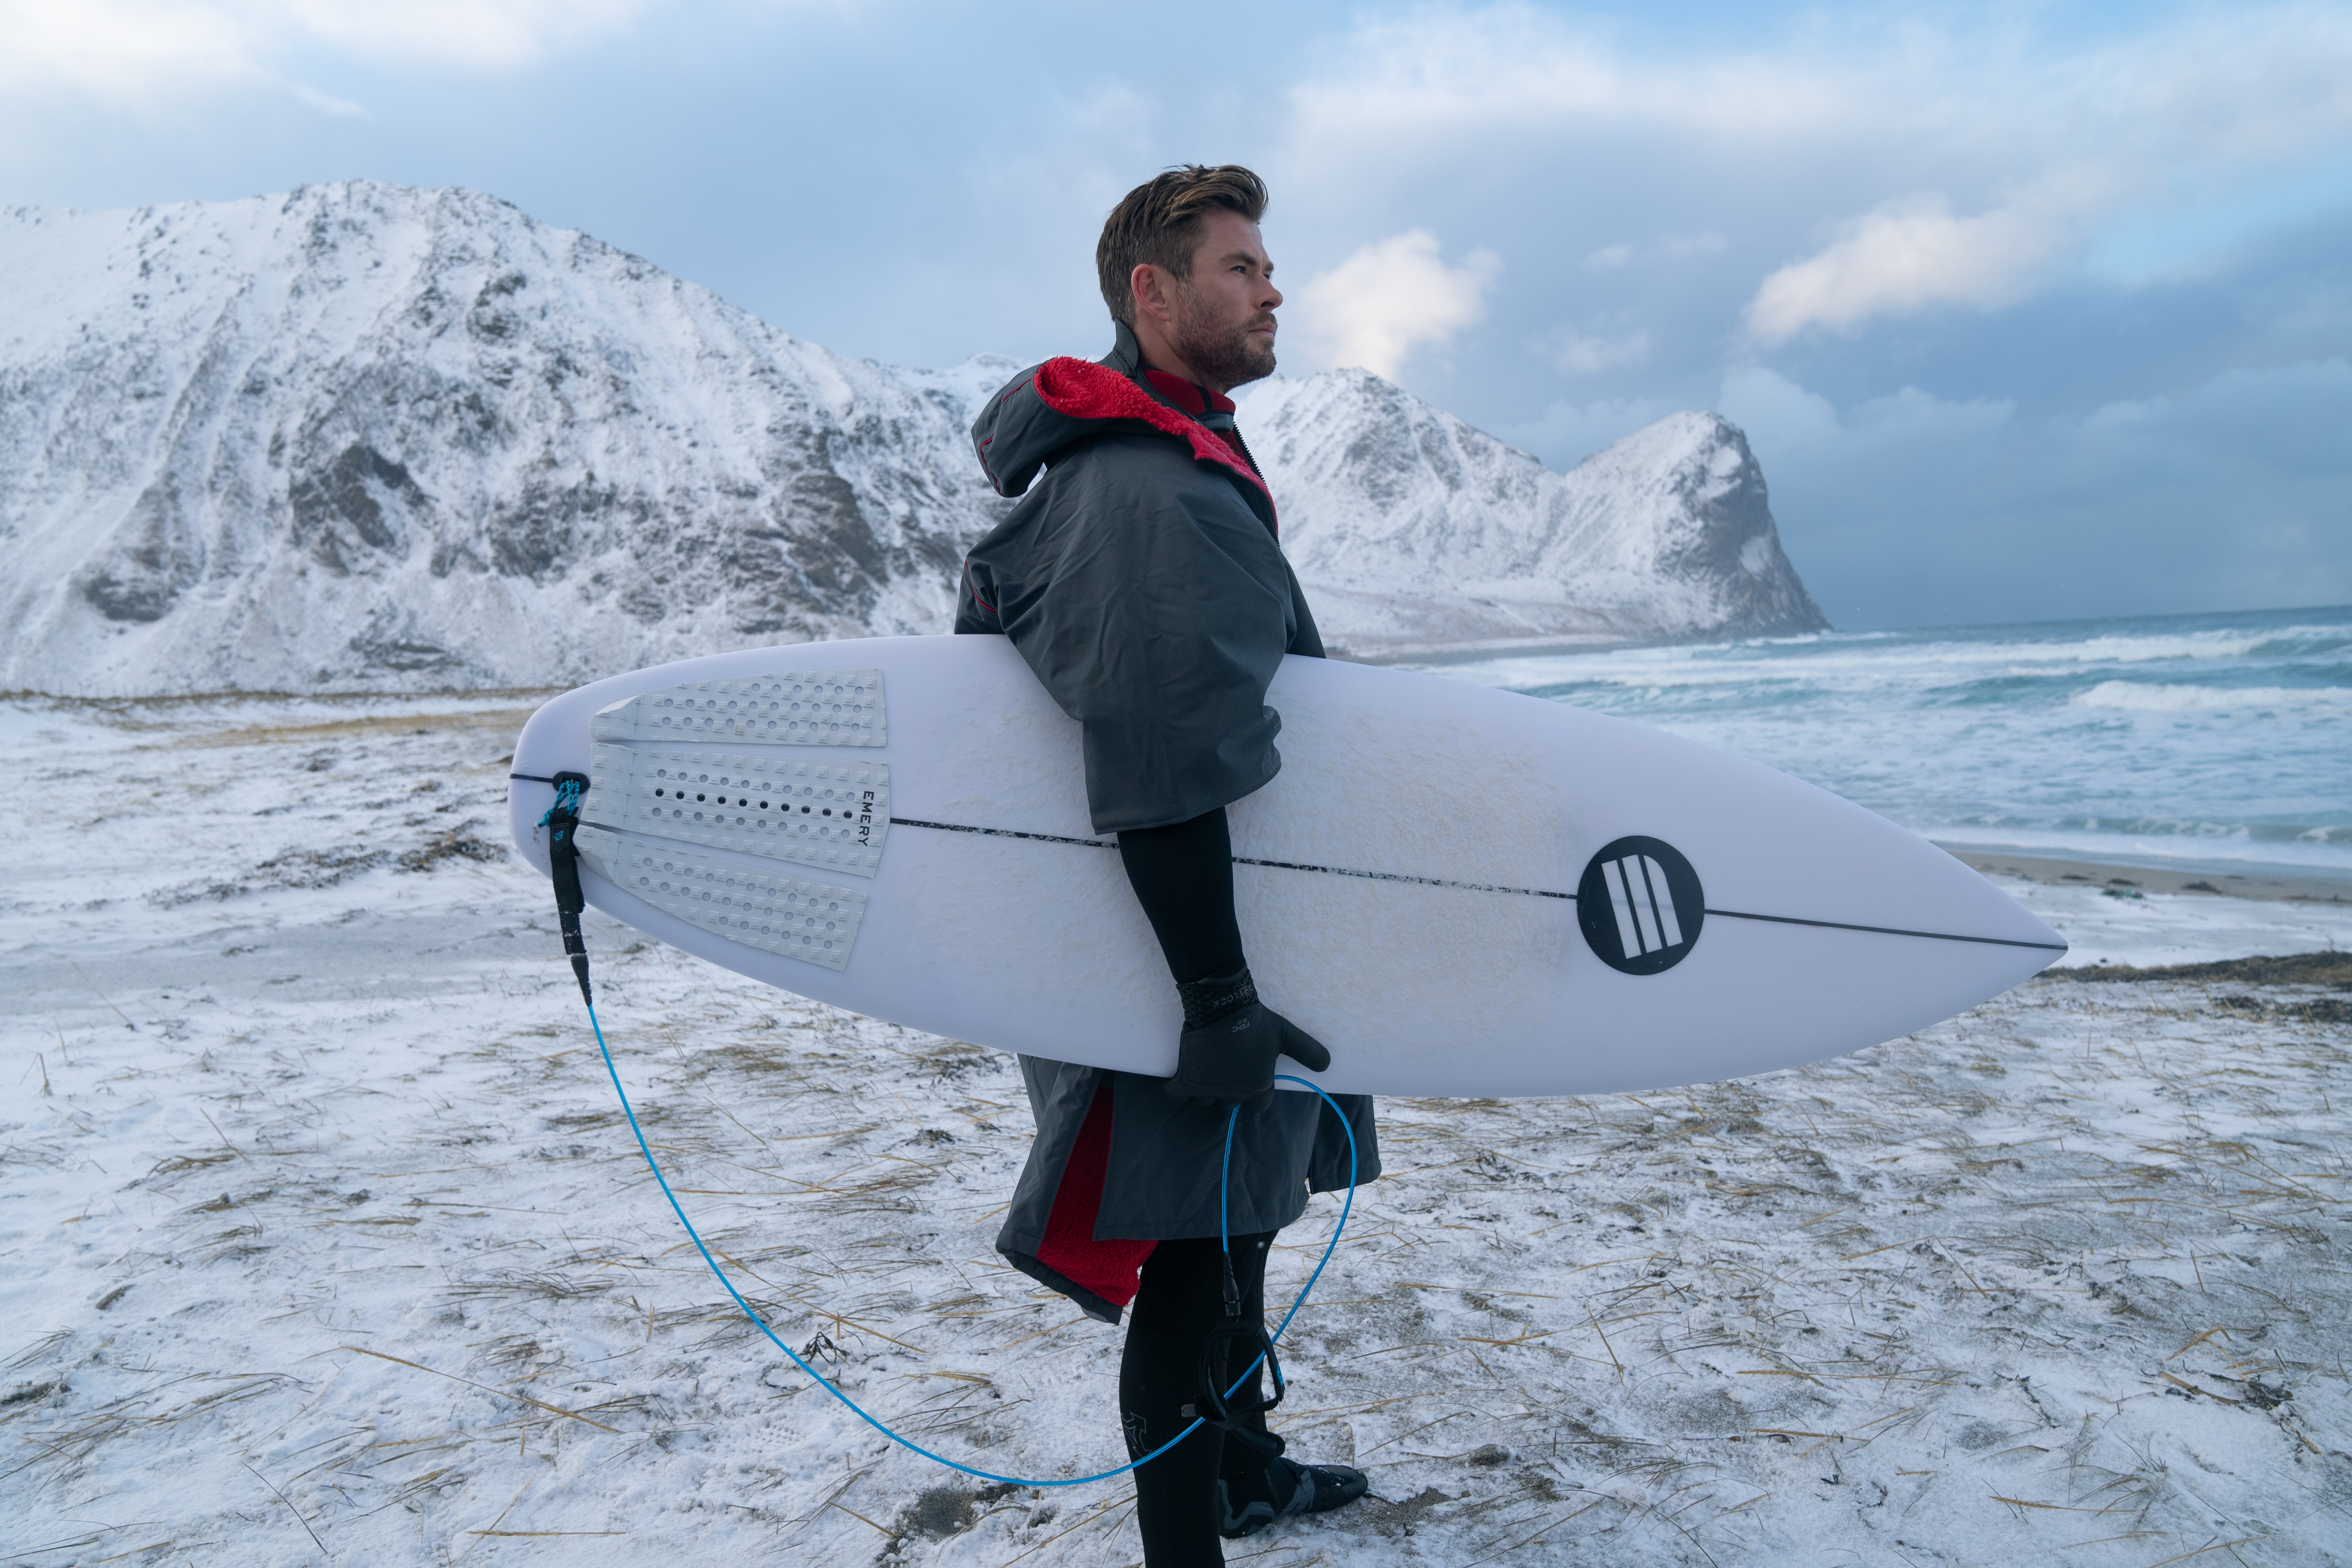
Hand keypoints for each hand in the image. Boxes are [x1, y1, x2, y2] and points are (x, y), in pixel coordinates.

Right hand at [1164, 1002, 1331, 1106]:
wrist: (1222, 1006)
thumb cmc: (1256, 1022)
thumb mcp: (1287, 1035)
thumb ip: (1307, 1052)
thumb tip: (1327, 1066)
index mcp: (1258, 1088)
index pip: (1259, 1105)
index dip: (1255, 1094)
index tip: (1248, 1078)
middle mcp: (1234, 1094)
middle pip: (1230, 1103)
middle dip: (1229, 1090)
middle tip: (1227, 1068)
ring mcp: (1208, 1089)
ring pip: (1205, 1101)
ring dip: (1205, 1091)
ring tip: (1207, 1070)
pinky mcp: (1187, 1080)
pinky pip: (1177, 1095)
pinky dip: (1178, 1091)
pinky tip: (1182, 1081)